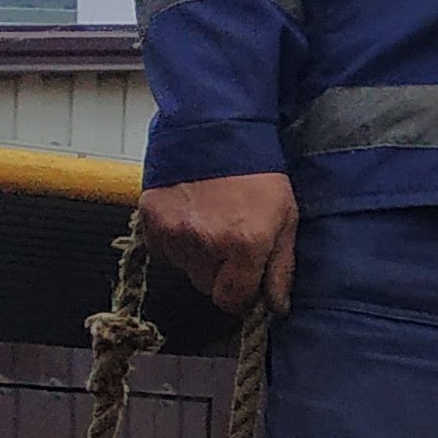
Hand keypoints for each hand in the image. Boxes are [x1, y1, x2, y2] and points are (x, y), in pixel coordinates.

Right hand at [138, 171, 297, 314]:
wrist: (218, 129)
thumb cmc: (258, 174)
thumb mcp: (286, 218)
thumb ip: (281, 268)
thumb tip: (277, 308)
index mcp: (244, 244)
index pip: (231, 300)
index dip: (240, 293)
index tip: (245, 279)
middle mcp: (206, 242)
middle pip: (206, 286)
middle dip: (219, 272)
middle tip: (230, 241)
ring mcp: (174, 230)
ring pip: (184, 268)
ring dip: (197, 256)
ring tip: (211, 223)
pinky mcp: (150, 218)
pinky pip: (162, 249)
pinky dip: (174, 241)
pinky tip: (190, 217)